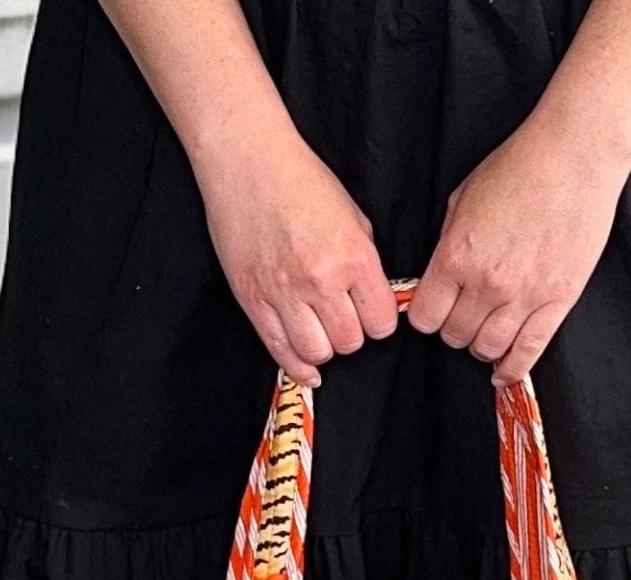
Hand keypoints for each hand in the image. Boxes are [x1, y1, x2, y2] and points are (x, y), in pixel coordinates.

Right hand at [194, 133, 399, 384]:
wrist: (249, 162)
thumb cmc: (301, 181)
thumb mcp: (352, 216)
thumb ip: (364, 262)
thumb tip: (372, 298)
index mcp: (353, 257)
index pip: (381, 322)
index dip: (378, 322)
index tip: (370, 314)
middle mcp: (321, 280)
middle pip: (349, 343)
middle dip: (350, 335)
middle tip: (342, 318)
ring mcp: (284, 293)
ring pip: (316, 352)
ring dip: (322, 347)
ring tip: (319, 329)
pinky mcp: (253, 299)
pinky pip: (279, 349)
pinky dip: (296, 365)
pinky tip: (305, 367)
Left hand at [407, 118, 625, 382]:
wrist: (574, 154)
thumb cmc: (520, 166)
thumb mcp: (463, 199)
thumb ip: (448, 244)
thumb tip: (441, 277)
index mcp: (456, 256)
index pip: (425, 318)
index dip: (428, 316)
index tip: (436, 310)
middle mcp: (486, 283)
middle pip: (455, 336)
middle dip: (455, 330)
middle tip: (465, 317)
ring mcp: (523, 295)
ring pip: (488, 349)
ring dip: (482, 347)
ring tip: (488, 333)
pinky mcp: (557, 300)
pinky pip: (528, 352)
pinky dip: (512, 369)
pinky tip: (504, 372)